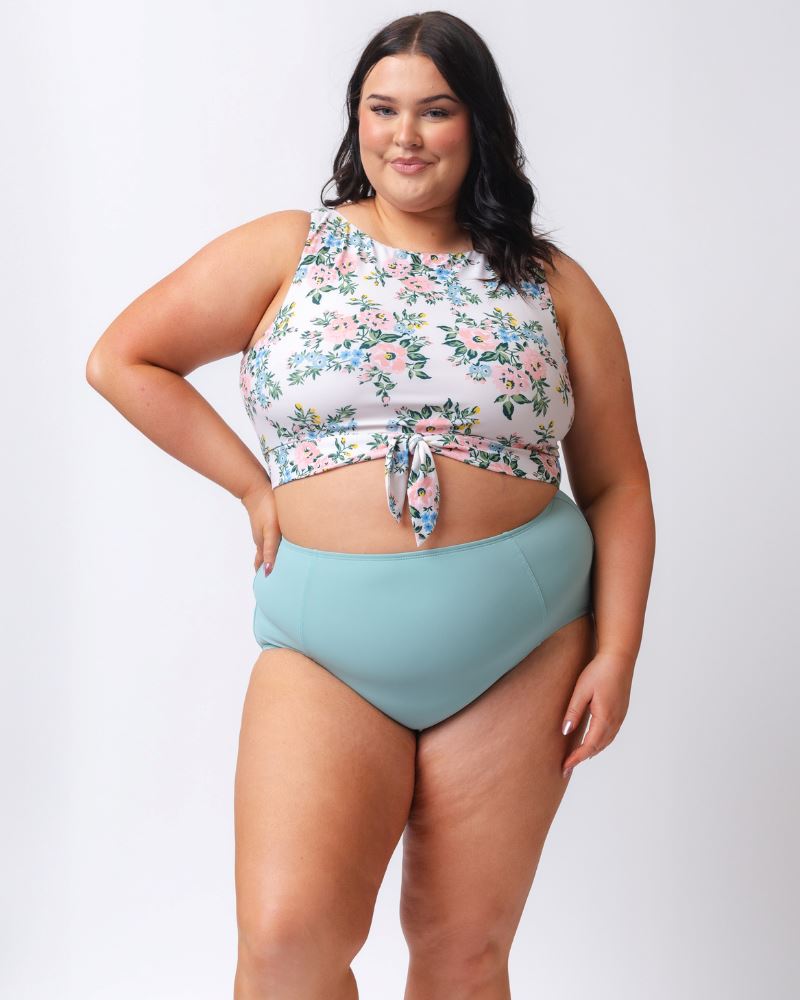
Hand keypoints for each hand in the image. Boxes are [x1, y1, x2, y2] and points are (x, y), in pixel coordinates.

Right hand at [240, 479, 280, 574]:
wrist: (257, 489)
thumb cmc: (265, 510)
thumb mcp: (270, 532)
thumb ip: (270, 550)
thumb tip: (268, 571)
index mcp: (263, 544)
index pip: (262, 565)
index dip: (265, 575)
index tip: (268, 587)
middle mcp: (262, 540)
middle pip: (264, 559)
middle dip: (268, 569)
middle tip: (275, 581)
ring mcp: (263, 531)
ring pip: (267, 549)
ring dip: (272, 559)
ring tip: (278, 566)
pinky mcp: (267, 523)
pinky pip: (270, 539)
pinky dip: (274, 547)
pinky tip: (279, 544)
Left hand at [560, 650, 633, 777]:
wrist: (620, 658)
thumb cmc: (599, 671)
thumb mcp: (581, 690)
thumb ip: (573, 711)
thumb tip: (565, 732)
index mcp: (604, 718)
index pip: (589, 746)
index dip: (576, 758)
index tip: (565, 766)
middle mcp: (615, 721)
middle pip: (598, 747)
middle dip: (582, 758)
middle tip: (567, 766)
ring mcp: (620, 717)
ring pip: (605, 742)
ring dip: (592, 751)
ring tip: (577, 758)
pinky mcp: (621, 711)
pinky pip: (610, 734)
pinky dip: (600, 743)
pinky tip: (593, 742)